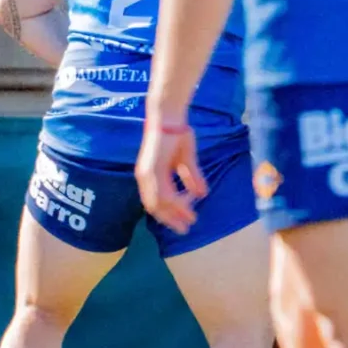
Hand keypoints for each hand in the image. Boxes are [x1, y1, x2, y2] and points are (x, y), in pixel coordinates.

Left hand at [136, 120, 208, 234]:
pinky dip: (174, 201)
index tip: (185, 221)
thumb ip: (191, 177)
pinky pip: (162, 191)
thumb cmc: (177, 134)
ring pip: (158, 202)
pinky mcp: (152, 169)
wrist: (170, 118)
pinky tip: (186, 206)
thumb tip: (202, 194)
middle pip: (155, 207)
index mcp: (151, 176)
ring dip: (174, 213)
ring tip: (188, 221)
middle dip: (171, 219)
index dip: (170, 213)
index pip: (157, 202)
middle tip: (185, 229)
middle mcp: (145, 178)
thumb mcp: (186, 159)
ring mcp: (147, 175)